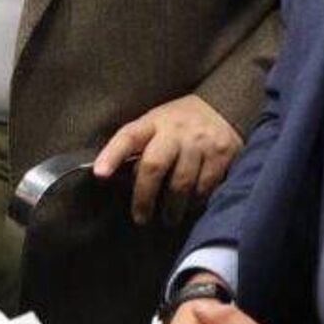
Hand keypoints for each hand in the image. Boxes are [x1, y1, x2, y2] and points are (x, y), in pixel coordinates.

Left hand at [95, 94, 241, 224]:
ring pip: (181, 182)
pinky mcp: (221, 154)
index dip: (112, 155)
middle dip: (144, 197)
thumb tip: (121, 181)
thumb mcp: (155, 123)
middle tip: (140, 217)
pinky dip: (195, 201)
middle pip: (154, 165)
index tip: (99, 174)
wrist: (224, 105)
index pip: (128, 137)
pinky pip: (205, 187)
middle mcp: (175, 131)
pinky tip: (190, 206)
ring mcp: (200, 143)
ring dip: (172, 207)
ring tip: (168, 218)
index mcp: (152, 122)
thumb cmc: (179, 123)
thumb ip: (140, 147)